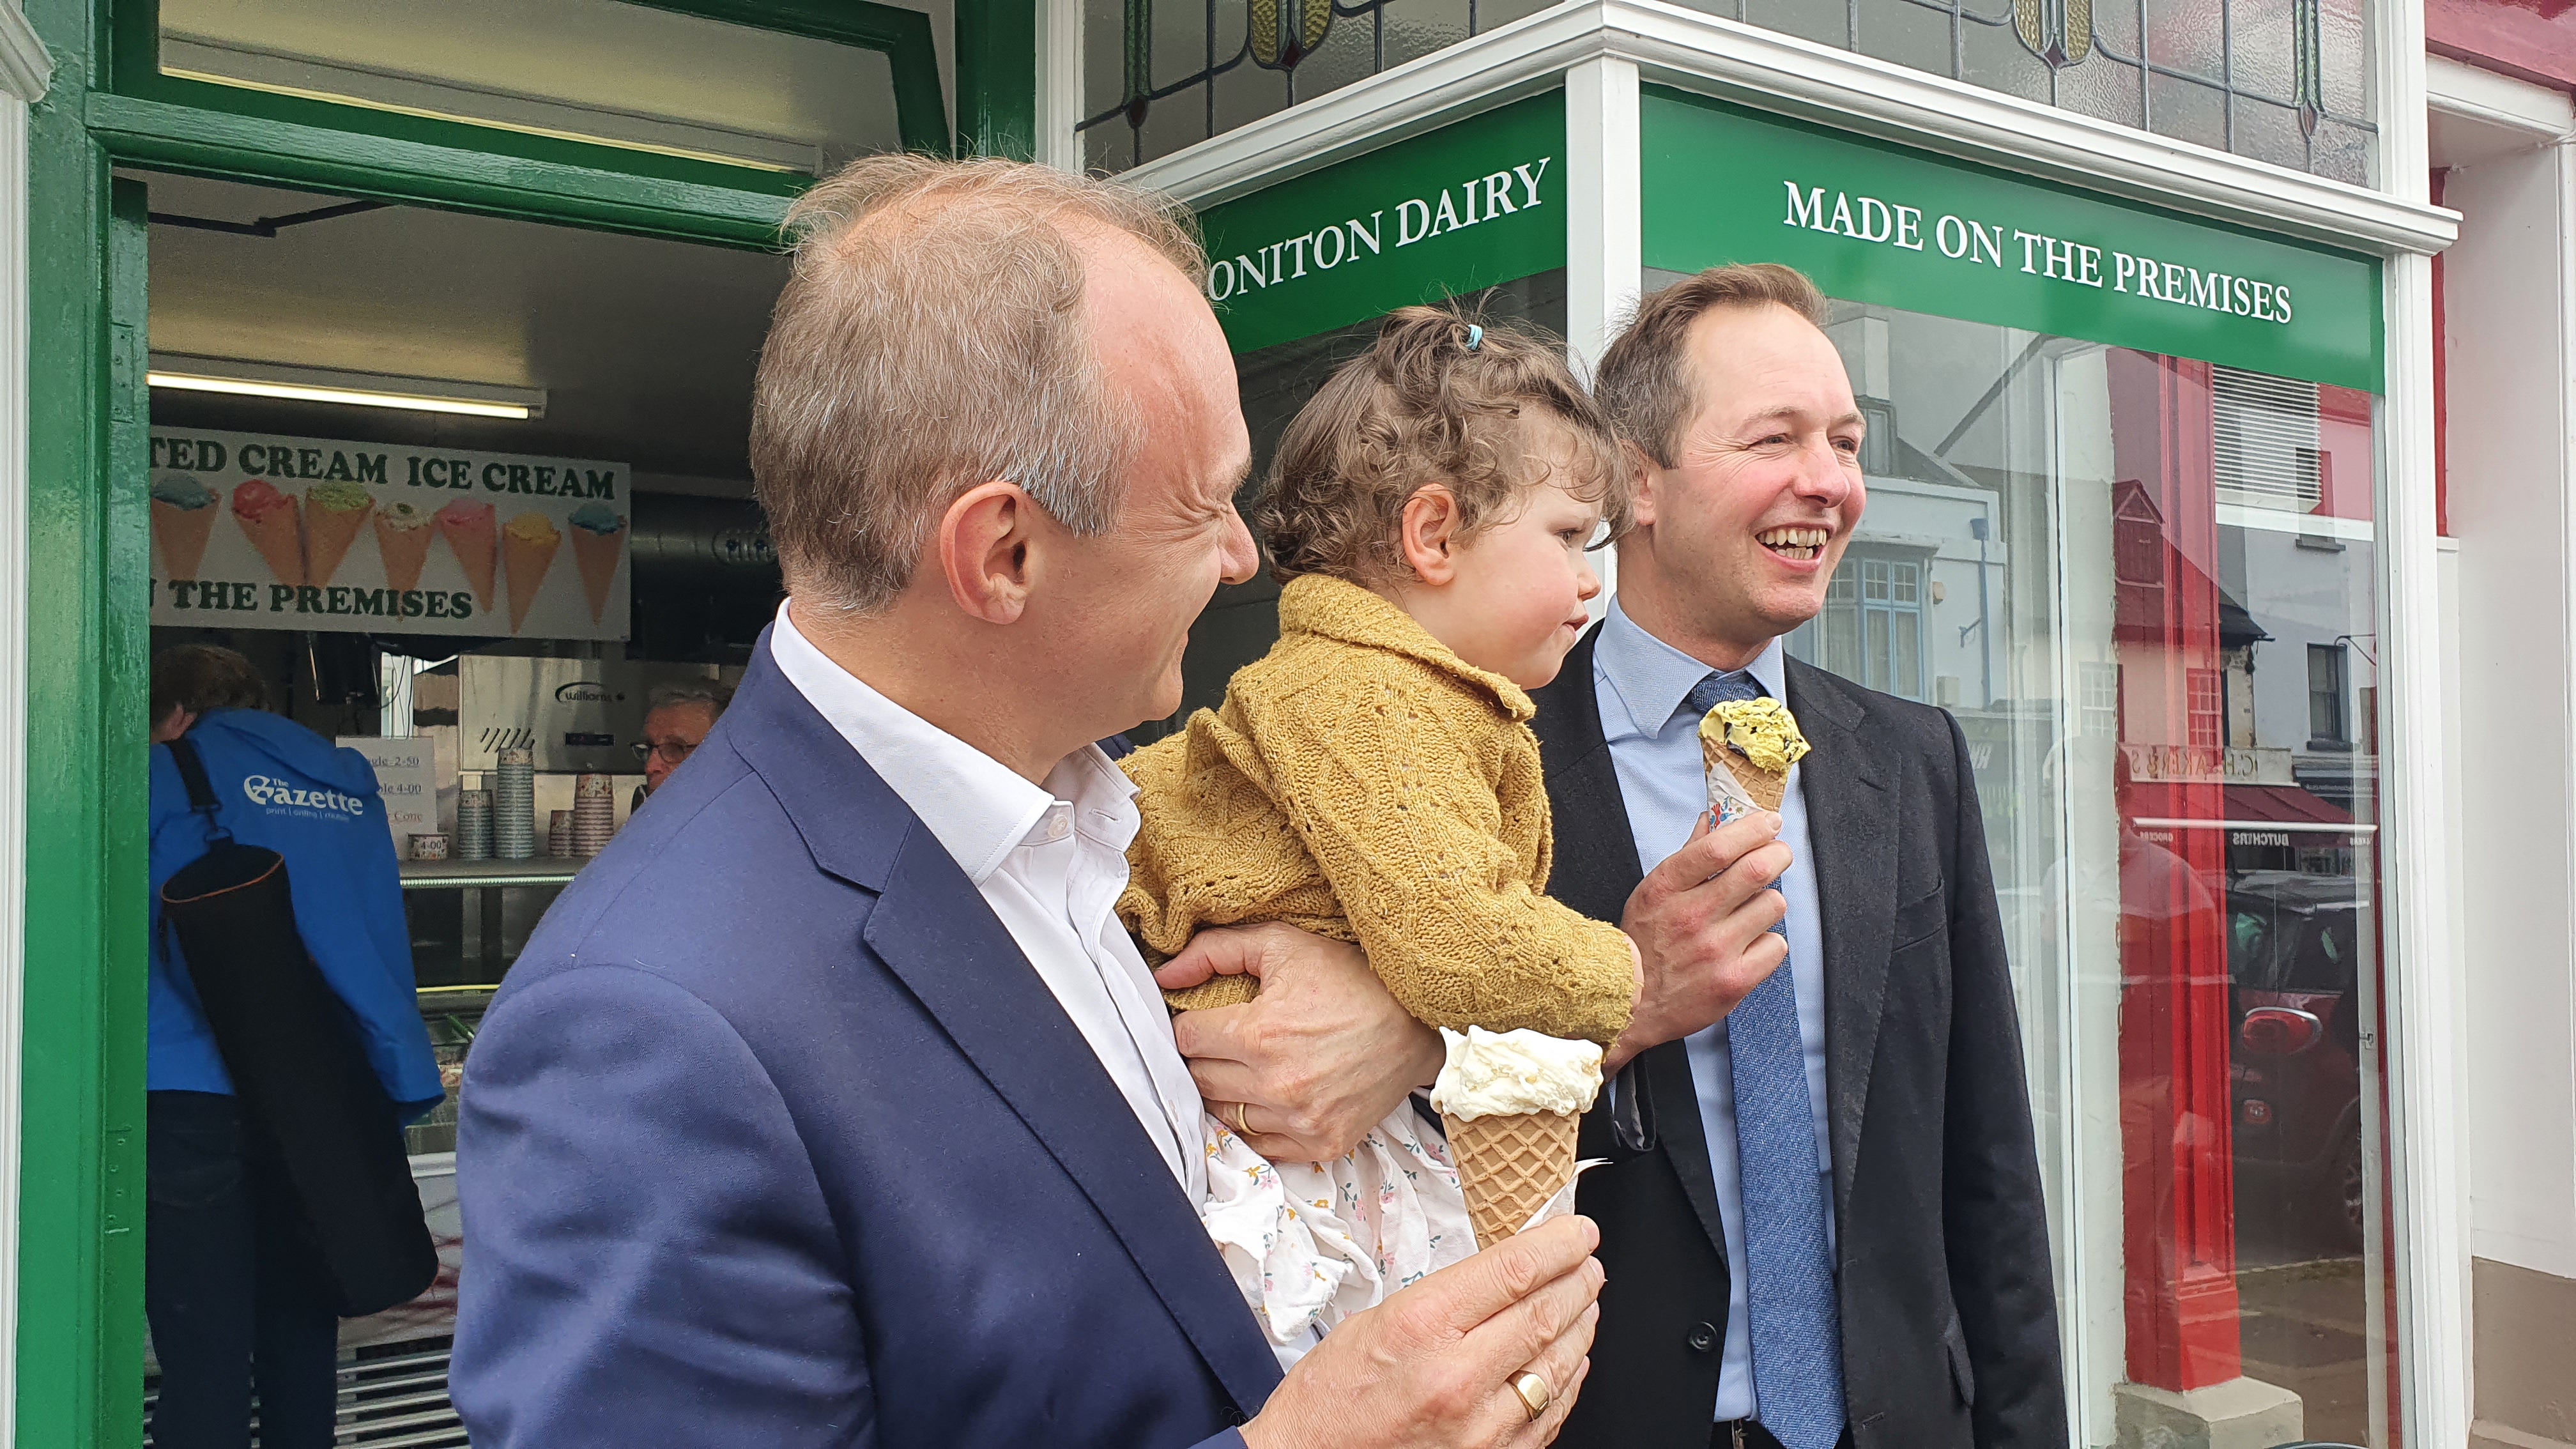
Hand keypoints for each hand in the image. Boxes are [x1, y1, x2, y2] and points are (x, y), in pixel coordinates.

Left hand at [1158, 923, 1442, 1162]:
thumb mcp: (1283, 945)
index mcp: (1261, 1035)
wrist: (1418, 1023)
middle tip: (1223, 1038)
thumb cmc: (1351, 979)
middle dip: (1204, 1056)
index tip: (1203, 1015)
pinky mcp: (1321, 1145)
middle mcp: (1277, 1086)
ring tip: (1246, 1066)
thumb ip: (1215, 952)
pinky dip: (1257, 1122)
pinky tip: (1270, 1095)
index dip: (1188, 1022)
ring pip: (1224, 1116)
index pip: (1185, 1038)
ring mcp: (1300, 1121)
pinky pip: (1261, 1144)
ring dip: (1225, 1091)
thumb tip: (1164, 974)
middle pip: (1199, 1079)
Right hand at [1241, 1216, 1603, 1448]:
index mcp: (1421, 1328)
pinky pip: (1550, 1413)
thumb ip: (1441, 1299)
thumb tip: (1501, 1274)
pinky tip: (1571, 1359)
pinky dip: (1568, 1379)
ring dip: (1581, 1326)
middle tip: (1589, 1263)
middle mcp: (1456, 1378)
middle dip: (1578, 1280)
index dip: (1558, 1244)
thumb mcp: (1374, 1323)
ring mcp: (1481, 1427)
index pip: (1513, 1270)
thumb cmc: (1331, 1399)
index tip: (1577, 1231)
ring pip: (1558, 1364)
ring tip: (1586, 1302)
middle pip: (1544, 1313)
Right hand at [1607, 809, 1793, 1072]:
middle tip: (1778, 854)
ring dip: (1767, 903)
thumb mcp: (1652, 892)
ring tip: (1750, 912)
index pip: (1718, 847)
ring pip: (1773, 905)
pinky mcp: (1734, 981)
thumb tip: (1711, 819)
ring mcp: (1714, 950)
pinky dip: (1767, 942)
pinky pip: (1776, 945)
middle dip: (1777, 854)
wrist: (1628, 1005)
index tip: (1769, 822)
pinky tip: (1748, 945)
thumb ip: (1687, 855)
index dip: (1752, 828)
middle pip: (1756, 870)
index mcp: (1667, 888)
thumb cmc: (1641, 944)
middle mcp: (1691, 917)